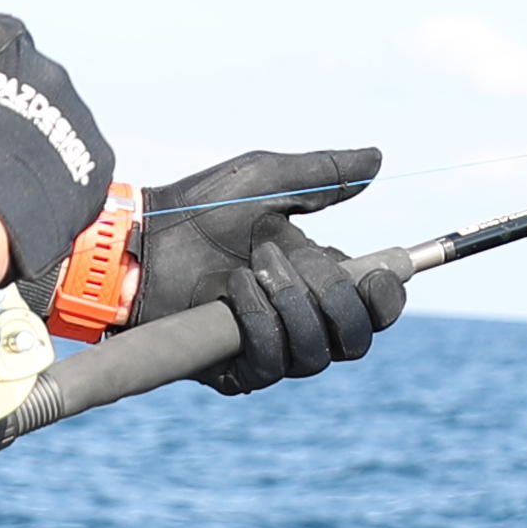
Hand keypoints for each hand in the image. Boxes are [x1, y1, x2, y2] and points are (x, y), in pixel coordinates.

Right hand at [0, 7, 115, 295]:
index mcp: (8, 40)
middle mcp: (52, 73)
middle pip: (28, 80)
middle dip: (7, 103)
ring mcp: (78, 119)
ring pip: (54, 123)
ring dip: (30, 142)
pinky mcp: (95, 165)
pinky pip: (75, 166)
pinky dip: (53, 177)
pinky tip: (22, 194)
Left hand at [128, 146, 406, 391]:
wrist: (140, 241)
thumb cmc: (197, 208)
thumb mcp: (264, 180)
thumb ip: (321, 175)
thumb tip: (377, 157)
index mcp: (316, 278)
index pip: (373, 308)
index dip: (386, 297)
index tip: (378, 274)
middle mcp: (300, 320)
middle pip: (356, 339)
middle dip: (337, 298)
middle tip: (301, 258)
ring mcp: (270, 348)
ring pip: (316, 355)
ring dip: (293, 305)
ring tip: (255, 266)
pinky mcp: (237, 370)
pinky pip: (271, 362)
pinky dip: (260, 321)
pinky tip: (236, 288)